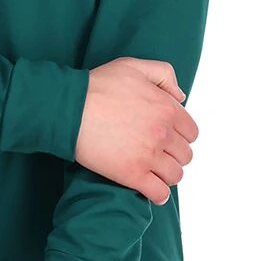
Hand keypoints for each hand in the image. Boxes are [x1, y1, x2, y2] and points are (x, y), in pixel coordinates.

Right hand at [76, 57, 196, 203]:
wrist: (69, 108)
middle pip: (185, 155)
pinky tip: (149, 187)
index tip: (166, 136)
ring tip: (152, 170)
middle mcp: (163, 133)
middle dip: (173, 154)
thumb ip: (164, 75)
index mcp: (167, 108)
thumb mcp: (133, 66)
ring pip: (175, 175)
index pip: (191, 132)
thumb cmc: (98, 85)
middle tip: (156, 152)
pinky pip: (159, 194)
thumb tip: (181, 97)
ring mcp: (149, 156)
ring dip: (166, 174)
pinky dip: (158, 194)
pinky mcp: (132, 175)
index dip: (179, 135)